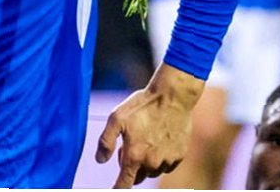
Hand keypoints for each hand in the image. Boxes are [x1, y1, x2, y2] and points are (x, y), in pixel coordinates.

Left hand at [96, 64, 203, 187]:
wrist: (172, 97)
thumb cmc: (143, 105)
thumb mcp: (116, 118)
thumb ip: (106, 142)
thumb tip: (100, 160)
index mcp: (134, 156)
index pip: (124, 184)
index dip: (117, 189)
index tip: (114, 189)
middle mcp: (152, 163)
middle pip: (138, 178)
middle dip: (131, 168)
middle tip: (129, 147)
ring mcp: (167, 160)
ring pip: (153, 171)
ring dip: (146, 163)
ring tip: (145, 140)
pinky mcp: (180, 155)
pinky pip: (167, 165)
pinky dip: (161, 159)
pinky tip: (159, 141)